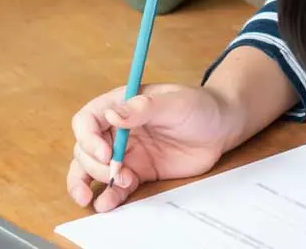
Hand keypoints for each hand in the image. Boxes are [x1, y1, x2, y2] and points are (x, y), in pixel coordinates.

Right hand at [66, 84, 242, 211]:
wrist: (221, 128)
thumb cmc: (198, 106)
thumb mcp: (174, 101)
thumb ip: (143, 107)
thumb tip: (112, 114)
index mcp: (119, 106)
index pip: (87, 121)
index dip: (88, 138)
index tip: (106, 153)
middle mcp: (116, 130)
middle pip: (85, 149)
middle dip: (93, 166)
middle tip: (117, 173)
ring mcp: (126, 153)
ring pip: (91, 170)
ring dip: (89, 183)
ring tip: (96, 197)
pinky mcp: (138, 173)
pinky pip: (115, 187)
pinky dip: (107, 196)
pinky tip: (106, 203)